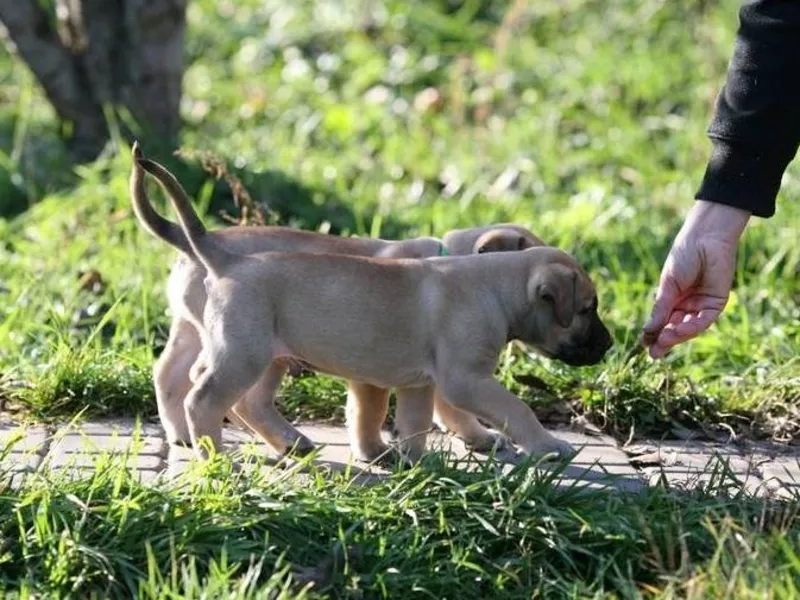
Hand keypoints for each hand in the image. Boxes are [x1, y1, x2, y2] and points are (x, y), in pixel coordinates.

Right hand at [641, 201, 749, 358]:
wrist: (705, 239)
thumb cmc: (684, 257)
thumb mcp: (668, 286)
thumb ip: (661, 309)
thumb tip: (647, 331)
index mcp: (673, 298)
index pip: (663, 322)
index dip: (654, 334)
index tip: (644, 345)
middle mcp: (687, 304)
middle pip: (675, 328)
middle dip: (665, 341)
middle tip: (654, 353)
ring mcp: (702, 305)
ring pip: (689, 327)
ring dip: (677, 336)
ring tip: (664, 340)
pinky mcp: (716, 303)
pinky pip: (703, 321)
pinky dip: (692, 328)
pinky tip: (679, 330)